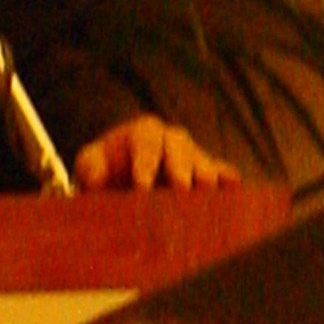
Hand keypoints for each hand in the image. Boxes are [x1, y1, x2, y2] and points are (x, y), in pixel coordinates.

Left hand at [72, 115, 238, 192]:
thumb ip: (90, 166)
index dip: (145, 162)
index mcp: (143, 132)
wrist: (122, 182)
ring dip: (205, 175)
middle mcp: (172, 139)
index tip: (141, 187)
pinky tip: (233, 188)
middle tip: (180, 188)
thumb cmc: (103, 170)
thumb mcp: (90, 164)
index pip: (146, 141)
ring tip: (205, 191)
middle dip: (180, 166)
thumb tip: (97, 179)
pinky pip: (223, 174)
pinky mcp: (210, 174)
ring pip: (202, 160)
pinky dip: (227, 180)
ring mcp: (194, 156)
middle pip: (179, 146)